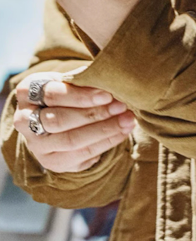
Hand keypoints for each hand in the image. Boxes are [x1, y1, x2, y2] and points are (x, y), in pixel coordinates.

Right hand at [13, 72, 135, 173]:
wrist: (59, 119)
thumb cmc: (67, 93)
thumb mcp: (70, 81)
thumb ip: (84, 79)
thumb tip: (108, 78)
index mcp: (26, 92)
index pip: (52, 94)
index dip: (81, 96)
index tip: (107, 94)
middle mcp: (23, 120)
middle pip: (59, 120)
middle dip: (94, 114)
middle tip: (121, 107)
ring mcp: (36, 145)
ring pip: (71, 140)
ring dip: (104, 130)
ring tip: (127, 120)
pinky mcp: (52, 162)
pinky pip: (82, 155)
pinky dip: (106, 143)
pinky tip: (123, 132)